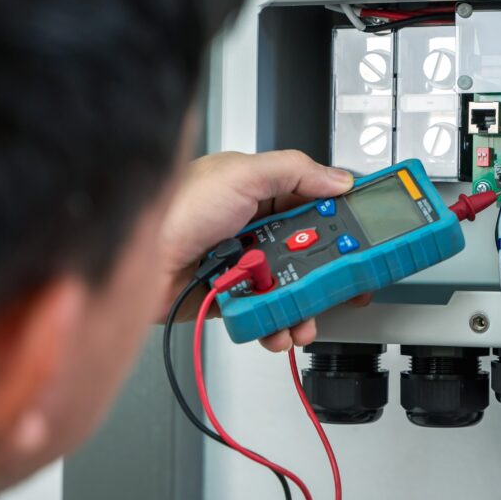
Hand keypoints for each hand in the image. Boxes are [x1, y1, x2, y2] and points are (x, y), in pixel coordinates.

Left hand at [159, 150, 356, 350]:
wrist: (134, 263)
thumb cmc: (175, 210)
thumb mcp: (241, 173)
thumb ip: (293, 170)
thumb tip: (338, 179)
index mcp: (259, 192)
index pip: (314, 203)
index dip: (341, 219)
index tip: (365, 236)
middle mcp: (255, 229)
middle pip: (310, 251)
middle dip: (331, 272)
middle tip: (347, 284)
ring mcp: (246, 265)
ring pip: (293, 287)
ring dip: (307, 307)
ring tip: (308, 318)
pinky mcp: (234, 297)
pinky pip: (267, 313)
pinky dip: (278, 325)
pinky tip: (281, 329)